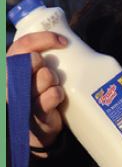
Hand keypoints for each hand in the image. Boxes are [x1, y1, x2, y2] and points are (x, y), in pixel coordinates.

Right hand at [7, 32, 67, 156]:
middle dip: (43, 61)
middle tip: (52, 69)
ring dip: (52, 78)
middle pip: (28, 60)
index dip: (43, 39)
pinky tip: (58, 95)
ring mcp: (21, 100)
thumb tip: (66, 39)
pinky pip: (47, 99)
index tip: (64, 42)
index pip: (22, 45)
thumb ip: (45, 57)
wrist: (40, 128)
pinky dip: (56, 94)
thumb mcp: (39, 72)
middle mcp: (11, 82)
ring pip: (41, 77)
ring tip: (55, 84)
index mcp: (12, 67)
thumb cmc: (41, 93)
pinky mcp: (33, 116)